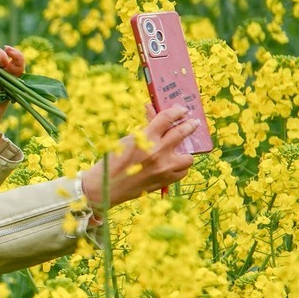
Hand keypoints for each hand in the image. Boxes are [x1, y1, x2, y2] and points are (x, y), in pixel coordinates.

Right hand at [80, 105, 197, 211]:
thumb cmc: (112, 161)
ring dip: (184, 153)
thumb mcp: (127, 140)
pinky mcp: (164, 181)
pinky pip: (182, 172)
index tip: (181, 110)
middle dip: (190, 125)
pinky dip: (179, 168)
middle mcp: (157, 152)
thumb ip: (145, 128)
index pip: (167, 118)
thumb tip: (153, 112)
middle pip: (182, 132)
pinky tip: (172, 166)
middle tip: (192, 123)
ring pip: (188, 157)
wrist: (105, 187)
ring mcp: (163, 168)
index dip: (177, 112)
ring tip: (179, 152)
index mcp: (145, 138)